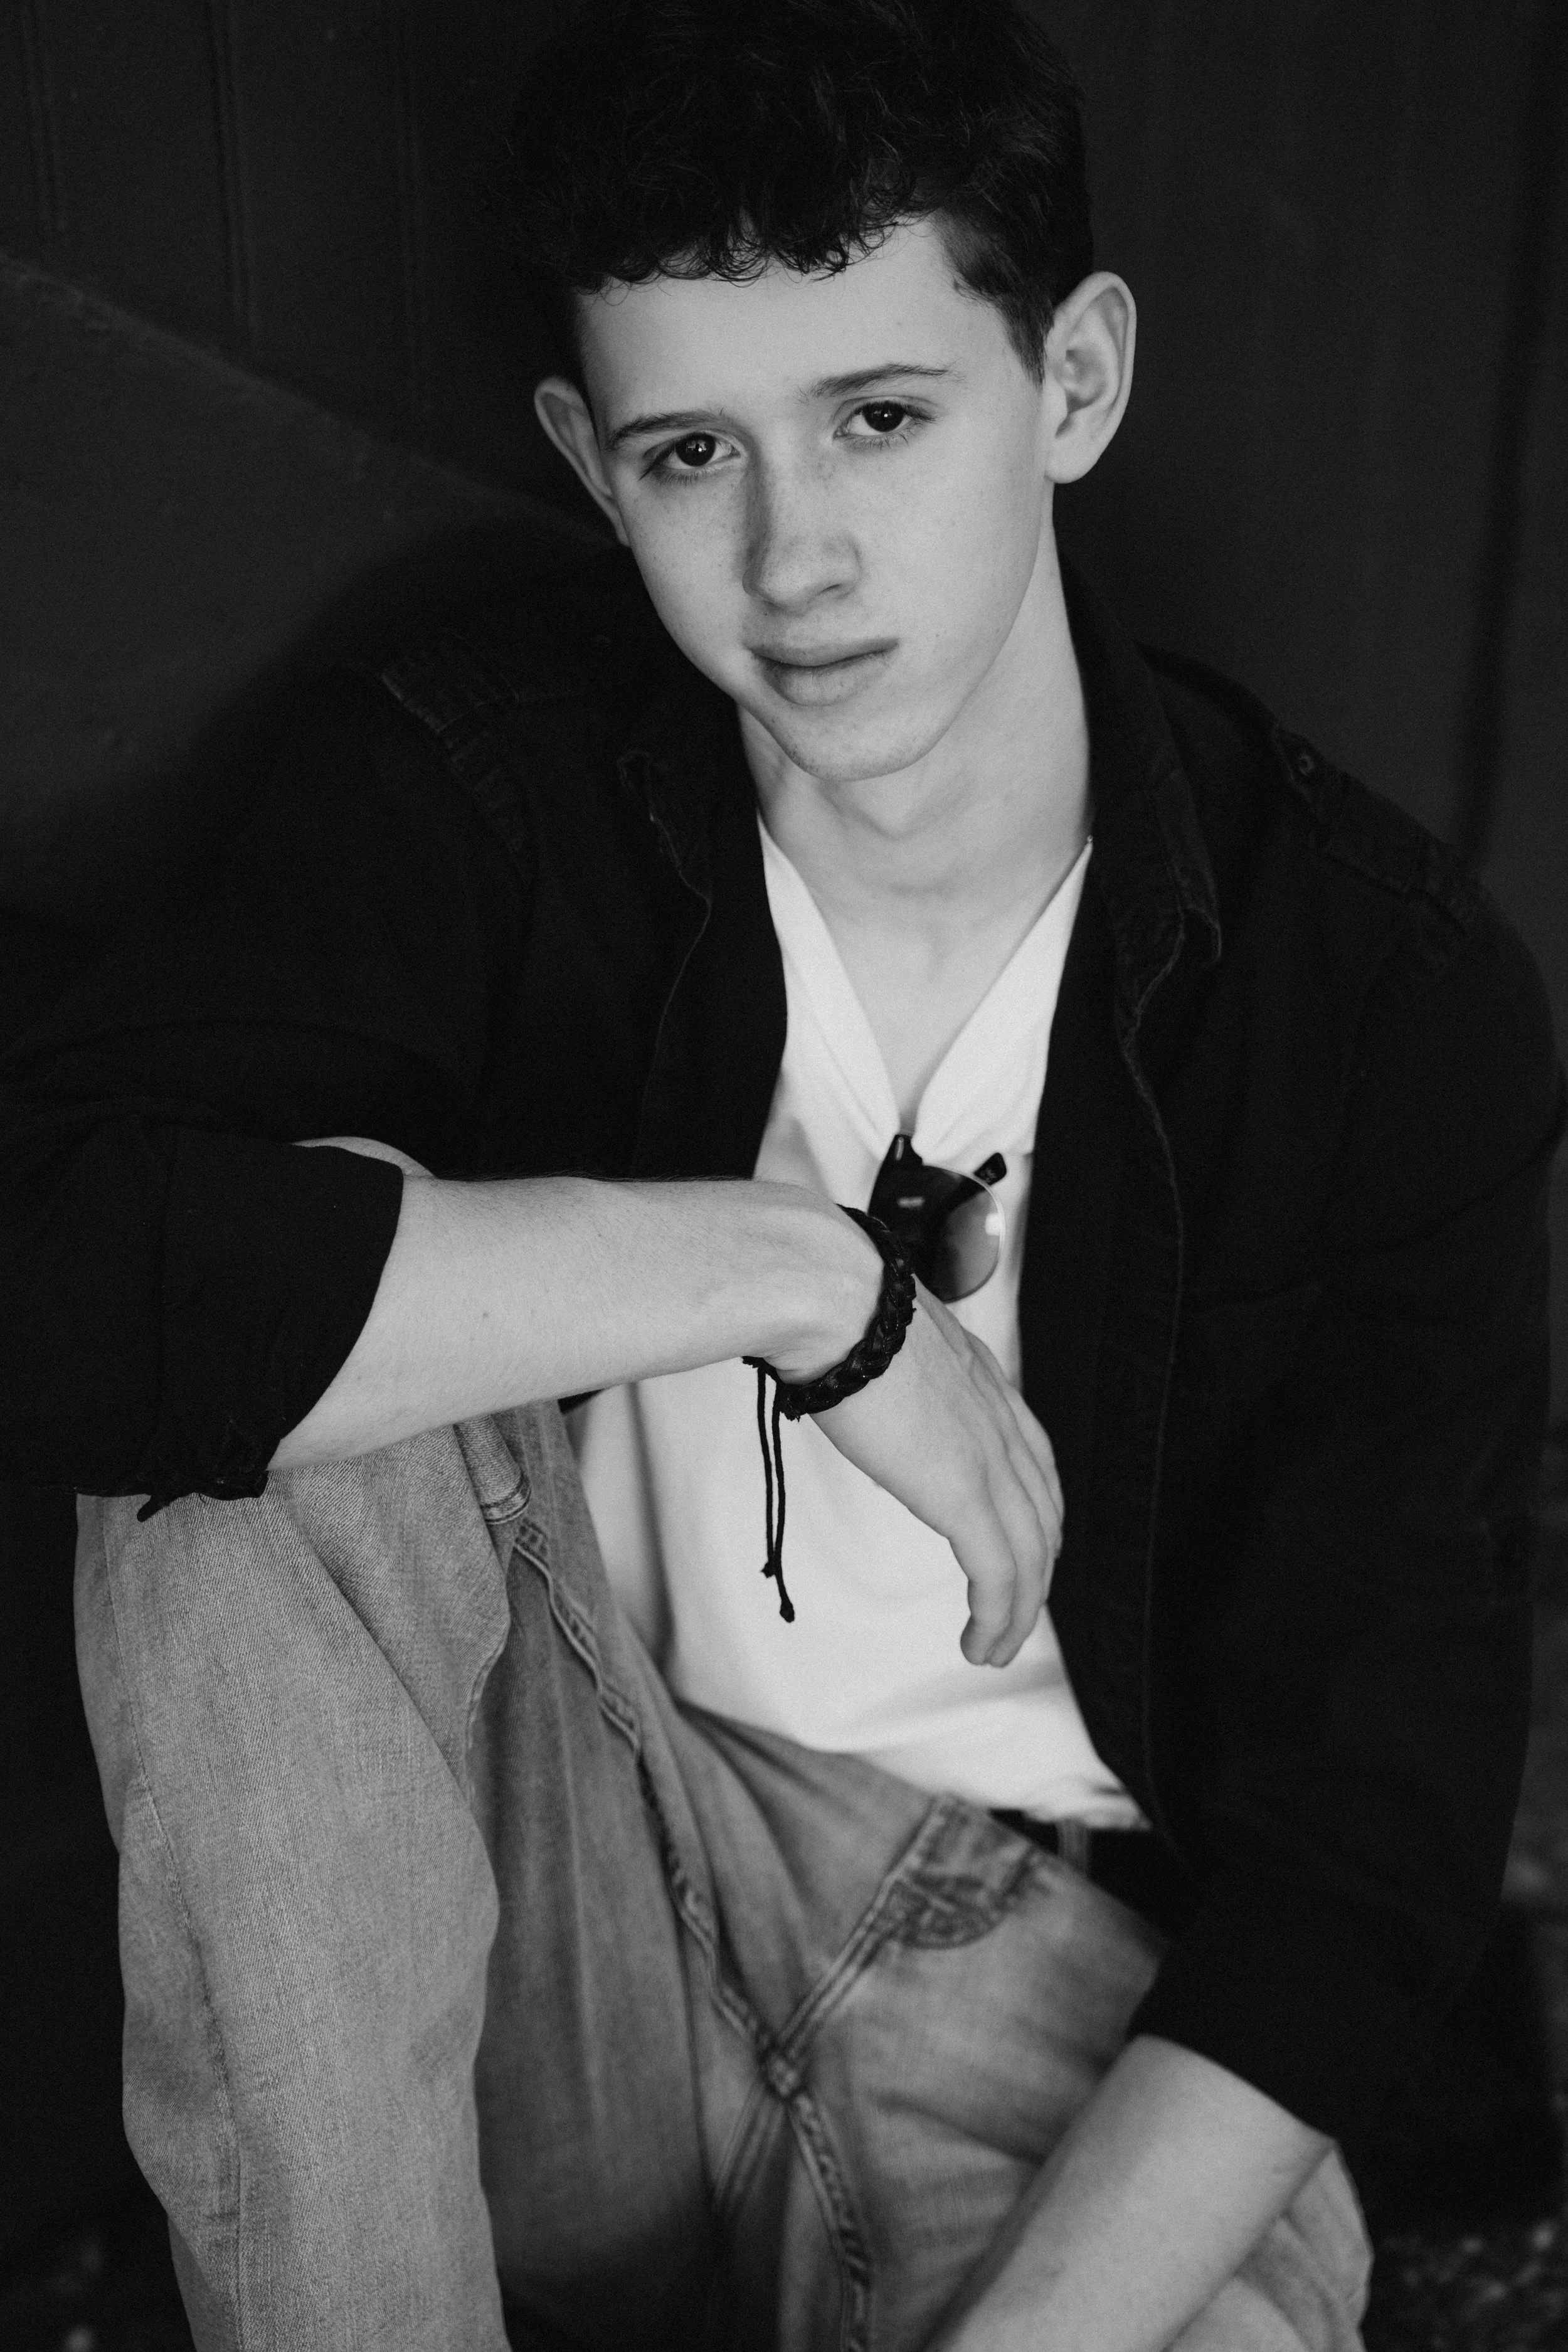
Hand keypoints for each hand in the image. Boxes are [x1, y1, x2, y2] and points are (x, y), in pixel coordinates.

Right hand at [812, 1285, 1061, 1665]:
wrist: (833, 1299)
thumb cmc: (832, 1303)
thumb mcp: (880, 1334)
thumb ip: (886, 1362)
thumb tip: (848, 1373)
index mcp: (981, 1378)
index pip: (1034, 1457)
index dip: (1034, 1509)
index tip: (1021, 1541)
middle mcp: (999, 1417)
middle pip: (1042, 1513)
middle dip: (1034, 1571)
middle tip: (1013, 1612)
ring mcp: (988, 1455)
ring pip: (1030, 1554)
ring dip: (1017, 1611)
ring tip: (995, 1648)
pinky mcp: (963, 1492)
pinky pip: (999, 1572)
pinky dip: (999, 1617)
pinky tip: (983, 1644)